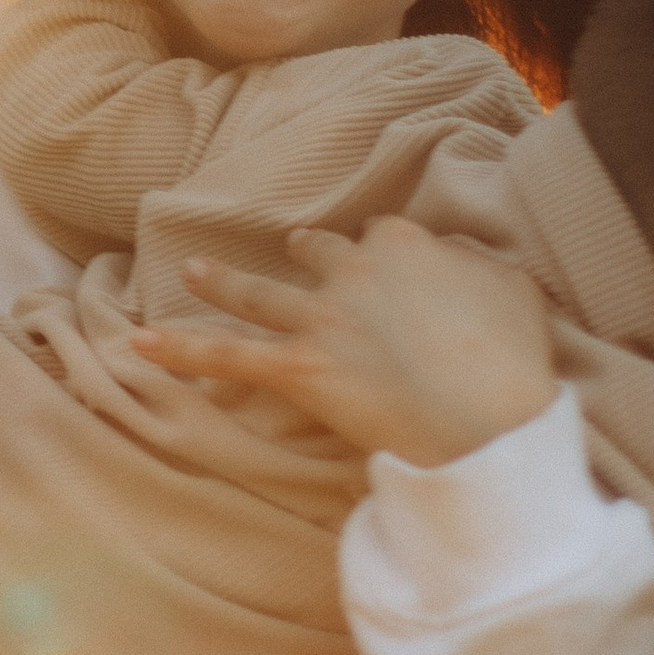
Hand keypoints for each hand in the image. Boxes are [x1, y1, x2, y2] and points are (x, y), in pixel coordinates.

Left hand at [131, 220, 559, 468]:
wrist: (488, 419)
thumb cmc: (513, 361)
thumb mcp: (515, 290)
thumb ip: (480, 264)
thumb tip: (462, 255)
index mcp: (406, 245)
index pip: (380, 235)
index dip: (380, 253)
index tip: (385, 268)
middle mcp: (354, 271)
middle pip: (317, 253)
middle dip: (306, 256)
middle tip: (298, 256)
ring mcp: (320, 319)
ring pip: (258, 293)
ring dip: (223, 281)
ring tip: (194, 269)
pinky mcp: (298, 368)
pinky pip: (228, 354)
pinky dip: (182, 348)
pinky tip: (138, 343)